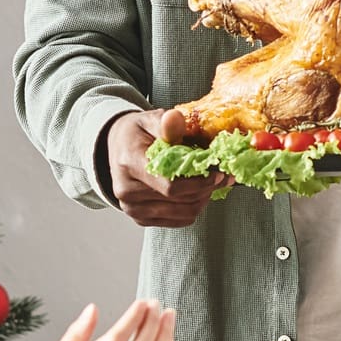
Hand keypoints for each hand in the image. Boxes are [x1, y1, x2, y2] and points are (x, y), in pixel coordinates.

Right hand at [105, 107, 222, 228]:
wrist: (117, 147)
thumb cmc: (136, 133)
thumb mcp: (149, 120)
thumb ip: (165, 123)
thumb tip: (176, 119)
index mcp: (129, 164)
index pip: (169, 186)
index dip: (199, 183)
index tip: (217, 173)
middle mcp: (127, 191)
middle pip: (179, 201)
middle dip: (206, 190)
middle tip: (223, 177)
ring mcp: (132, 208)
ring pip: (182, 214)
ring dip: (203, 200)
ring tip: (211, 183)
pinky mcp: (140, 218)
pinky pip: (178, 221)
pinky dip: (193, 208)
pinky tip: (197, 193)